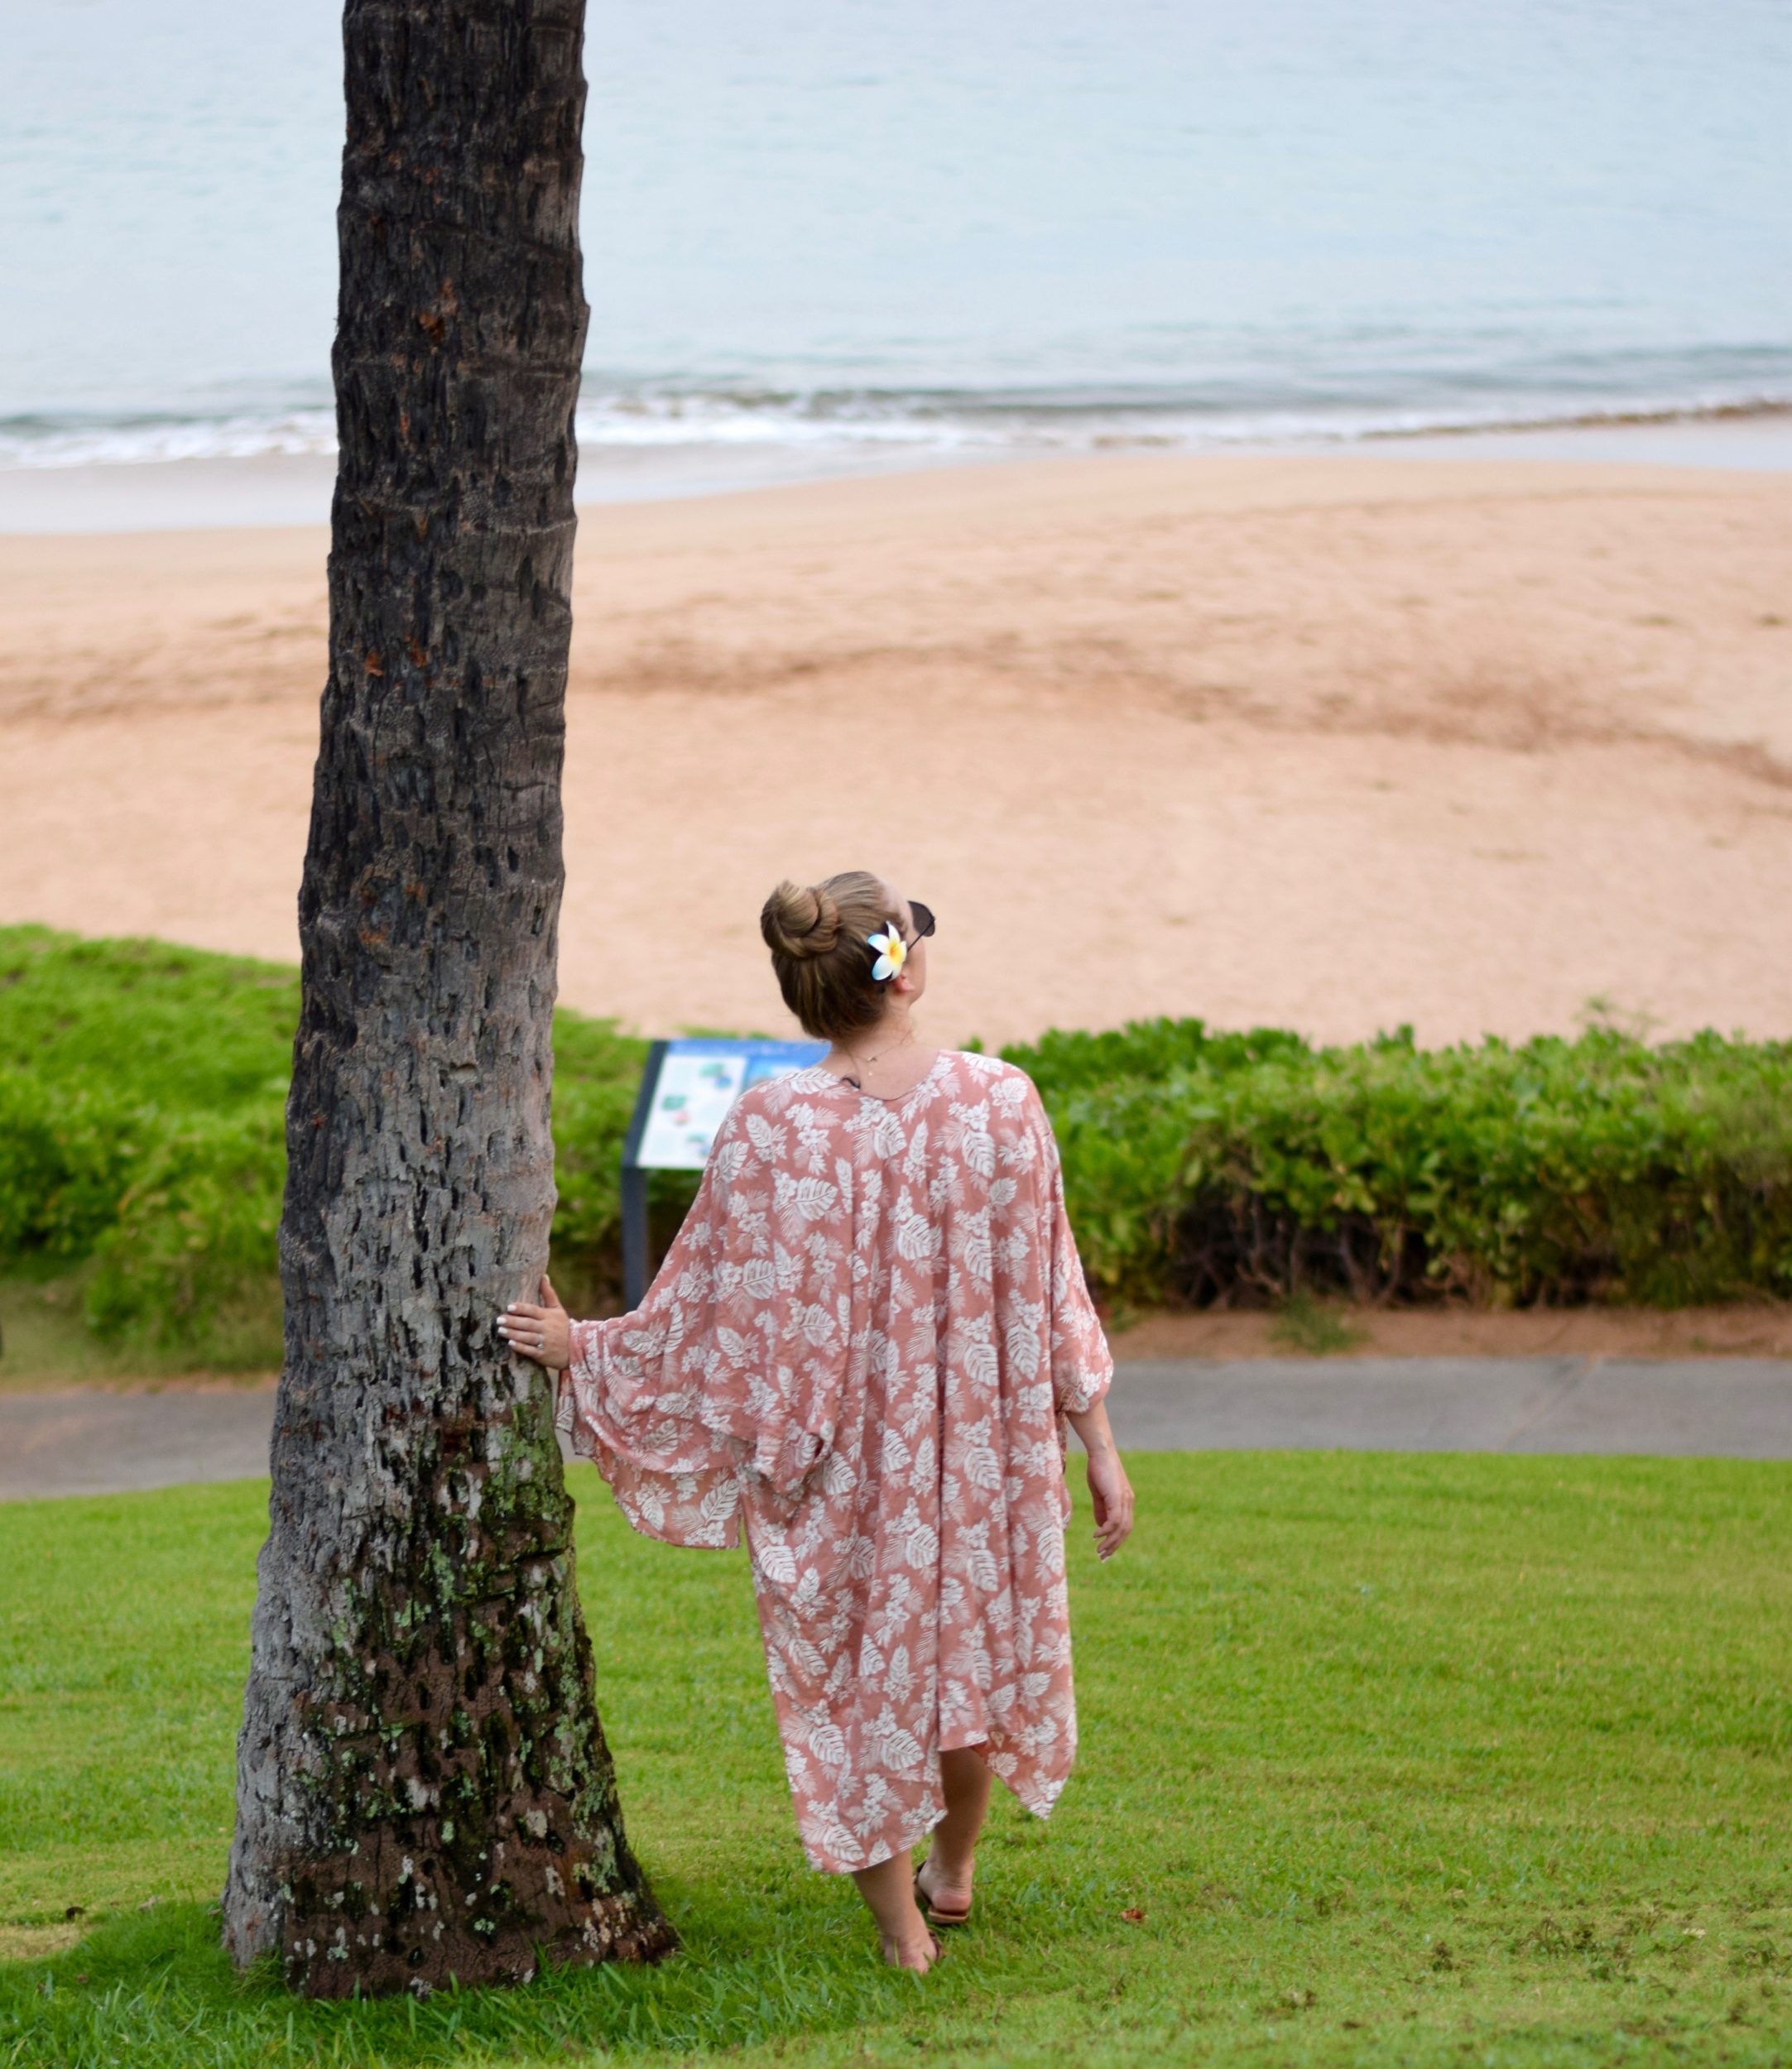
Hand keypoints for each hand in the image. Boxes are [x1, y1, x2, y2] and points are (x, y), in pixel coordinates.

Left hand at [498, 1276, 570, 1369]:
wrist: (577, 1348)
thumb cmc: (563, 1326)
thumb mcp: (558, 1309)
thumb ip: (549, 1294)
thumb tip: (543, 1276)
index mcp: (549, 1316)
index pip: (533, 1310)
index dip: (521, 1308)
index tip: (509, 1307)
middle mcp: (547, 1328)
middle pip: (528, 1324)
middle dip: (513, 1321)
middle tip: (499, 1319)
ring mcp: (545, 1342)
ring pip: (527, 1337)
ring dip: (513, 1334)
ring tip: (500, 1330)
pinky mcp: (543, 1355)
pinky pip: (531, 1351)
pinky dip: (521, 1347)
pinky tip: (510, 1344)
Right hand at [1084, 1445, 1133, 1560]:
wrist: (1101, 1451)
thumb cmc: (1098, 1468)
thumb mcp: (1099, 1493)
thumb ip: (1101, 1509)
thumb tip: (1101, 1526)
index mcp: (1126, 1501)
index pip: (1125, 1526)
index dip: (1117, 1540)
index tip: (1106, 1550)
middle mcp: (1128, 1502)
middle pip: (1125, 1531)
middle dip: (1115, 1545)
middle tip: (1103, 1556)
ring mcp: (1124, 1500)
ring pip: (1121, 1528)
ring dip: (1110, 1541)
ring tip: (1099, 1550)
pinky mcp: (1118, 1497)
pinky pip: (1114, 1520)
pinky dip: (1106, 1530)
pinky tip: (1096, 1535)